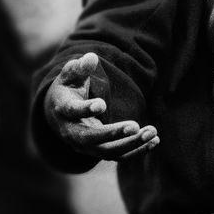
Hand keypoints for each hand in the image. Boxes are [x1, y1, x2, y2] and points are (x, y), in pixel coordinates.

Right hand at [44, 52, 158, 160]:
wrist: (58, 115)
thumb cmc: (68, 89)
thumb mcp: (69, 75)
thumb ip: (79, 67)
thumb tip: (91, 58)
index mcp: (63, 110)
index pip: (73, 111)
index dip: (86, 109)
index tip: (102, 104)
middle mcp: (72, 133)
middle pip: (91, 138)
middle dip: (114, 134)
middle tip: (135, 126)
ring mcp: (85, 146)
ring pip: (108, 152)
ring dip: (131, 143)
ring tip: (152, 132)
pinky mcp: (98, 151)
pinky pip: (118, 155)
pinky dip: (137, 150)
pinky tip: (154, 140)